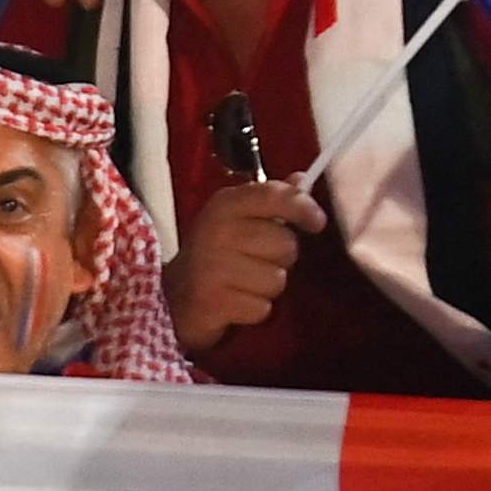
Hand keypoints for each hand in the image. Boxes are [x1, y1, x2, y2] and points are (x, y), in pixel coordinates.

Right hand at [167, 175, 321, 352]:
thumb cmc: (214, 255)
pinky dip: (254, 310)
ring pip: (277, 279)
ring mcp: (213, 267)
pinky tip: (236, 302)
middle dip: (280, 258)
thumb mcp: (238, 220)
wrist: (174, 297)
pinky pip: (262, 308)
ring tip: (244, 283)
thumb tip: (301, 179)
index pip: (274, 195)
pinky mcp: (213, 301)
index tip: (316, 222)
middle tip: (257, 260)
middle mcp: (217, 231)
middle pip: (286, 244)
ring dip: (267, 286)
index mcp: (225, 204)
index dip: (302, 207)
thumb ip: (271, 200)